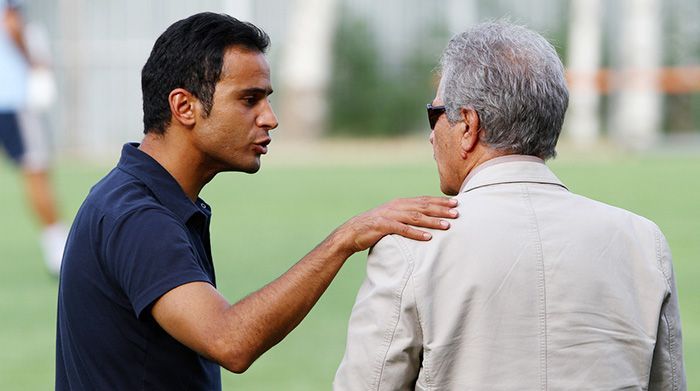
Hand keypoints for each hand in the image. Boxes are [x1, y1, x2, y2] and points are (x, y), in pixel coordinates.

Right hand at [331, 196, 458, 256]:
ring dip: (433, 221)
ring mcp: (389, 215)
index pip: (424, 200)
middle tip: (457, 212)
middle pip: (423, 206)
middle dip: (441, 209)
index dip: (440, 201)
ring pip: (416, 217)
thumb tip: (425, 218)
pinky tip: (428, 237)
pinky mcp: (383, 226)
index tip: (455, 203)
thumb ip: (407, 216)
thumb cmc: (374, 227)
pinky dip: (416, 233)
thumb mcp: (392, 217)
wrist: (351, 232)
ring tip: (447, 225)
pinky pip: (403, 229)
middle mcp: (396, 206)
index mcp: (400, 203)